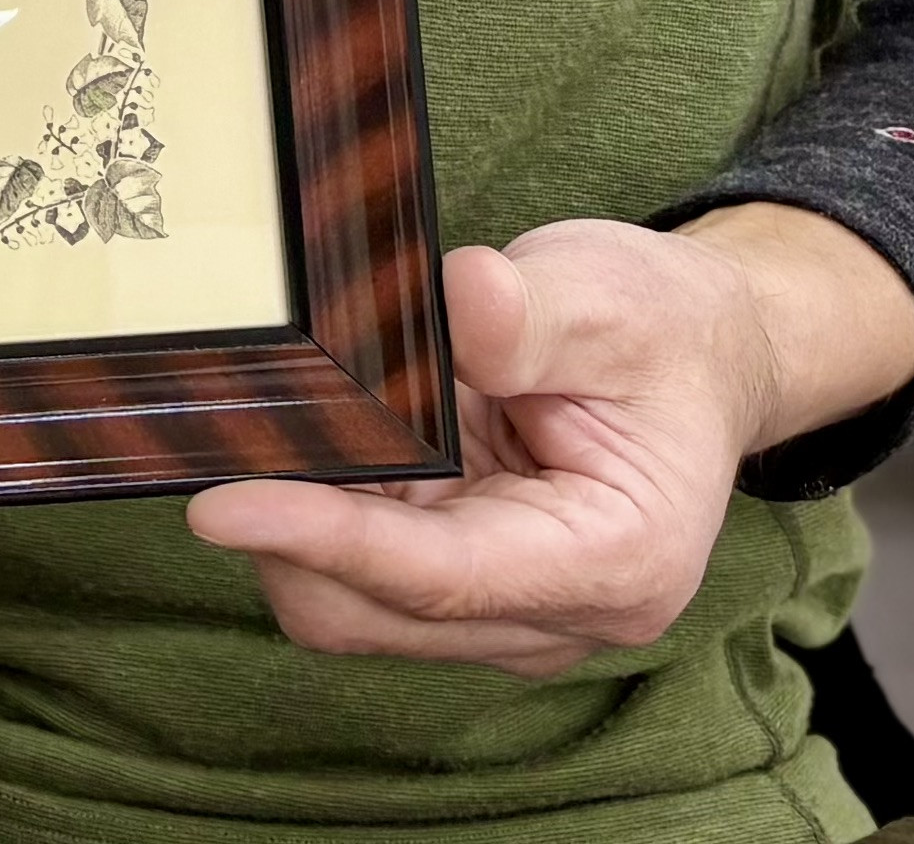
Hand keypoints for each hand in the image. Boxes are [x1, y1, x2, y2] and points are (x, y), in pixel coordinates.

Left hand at [182, 206, 913, 672]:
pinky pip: (356, 566)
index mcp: (616, 562)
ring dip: (297, 519)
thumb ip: (528, 312)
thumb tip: (459, 301)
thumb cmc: (661, 333)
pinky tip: (313, 432)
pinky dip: (318, 506)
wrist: (693, 357)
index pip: (443, 577)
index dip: (327, 540)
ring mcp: (504, 609)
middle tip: (224, 429)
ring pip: (350, 600)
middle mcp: (558, 614)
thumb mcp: (608, 298)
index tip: (221, 506)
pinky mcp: (458, 581)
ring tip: (276, 417)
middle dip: (290, 533)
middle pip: (376, 611)